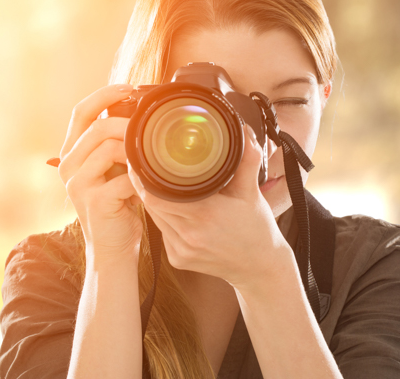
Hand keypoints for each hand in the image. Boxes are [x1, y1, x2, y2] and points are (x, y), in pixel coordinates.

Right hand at [58, 84, 144, 264]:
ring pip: (110, 148)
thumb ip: (115, 144)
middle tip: (150, 130)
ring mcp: (78, 185)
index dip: (104, 94)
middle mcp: (68, 166)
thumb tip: (138, 111)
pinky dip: (143, 178)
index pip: (81, 111)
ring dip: (137, 151)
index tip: (130, 88)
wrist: (113, 249)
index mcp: (71, 153)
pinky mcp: (95, 202)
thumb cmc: (117, 206)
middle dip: (129, 124)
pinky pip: (125, 177)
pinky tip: (151, 185)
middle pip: (98, 127)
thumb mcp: (111, 169)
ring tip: (151, 162)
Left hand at [128, 124, 291, 287]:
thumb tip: (243, 131)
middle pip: (151, 205)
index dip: (143, 179)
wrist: (260, 268)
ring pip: (154, 218)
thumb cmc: (257, 229)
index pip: (156, 196)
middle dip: (146, 186)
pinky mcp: (178, 260)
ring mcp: (181, 251)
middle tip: (143, 167)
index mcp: (205, 215)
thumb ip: (246, 160)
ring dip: (154, 202)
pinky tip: (172, 209)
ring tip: (155, 184)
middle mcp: (189, 236)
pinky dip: (163, 218)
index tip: (139, 161)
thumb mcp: (252, 193)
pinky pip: (162, 232)